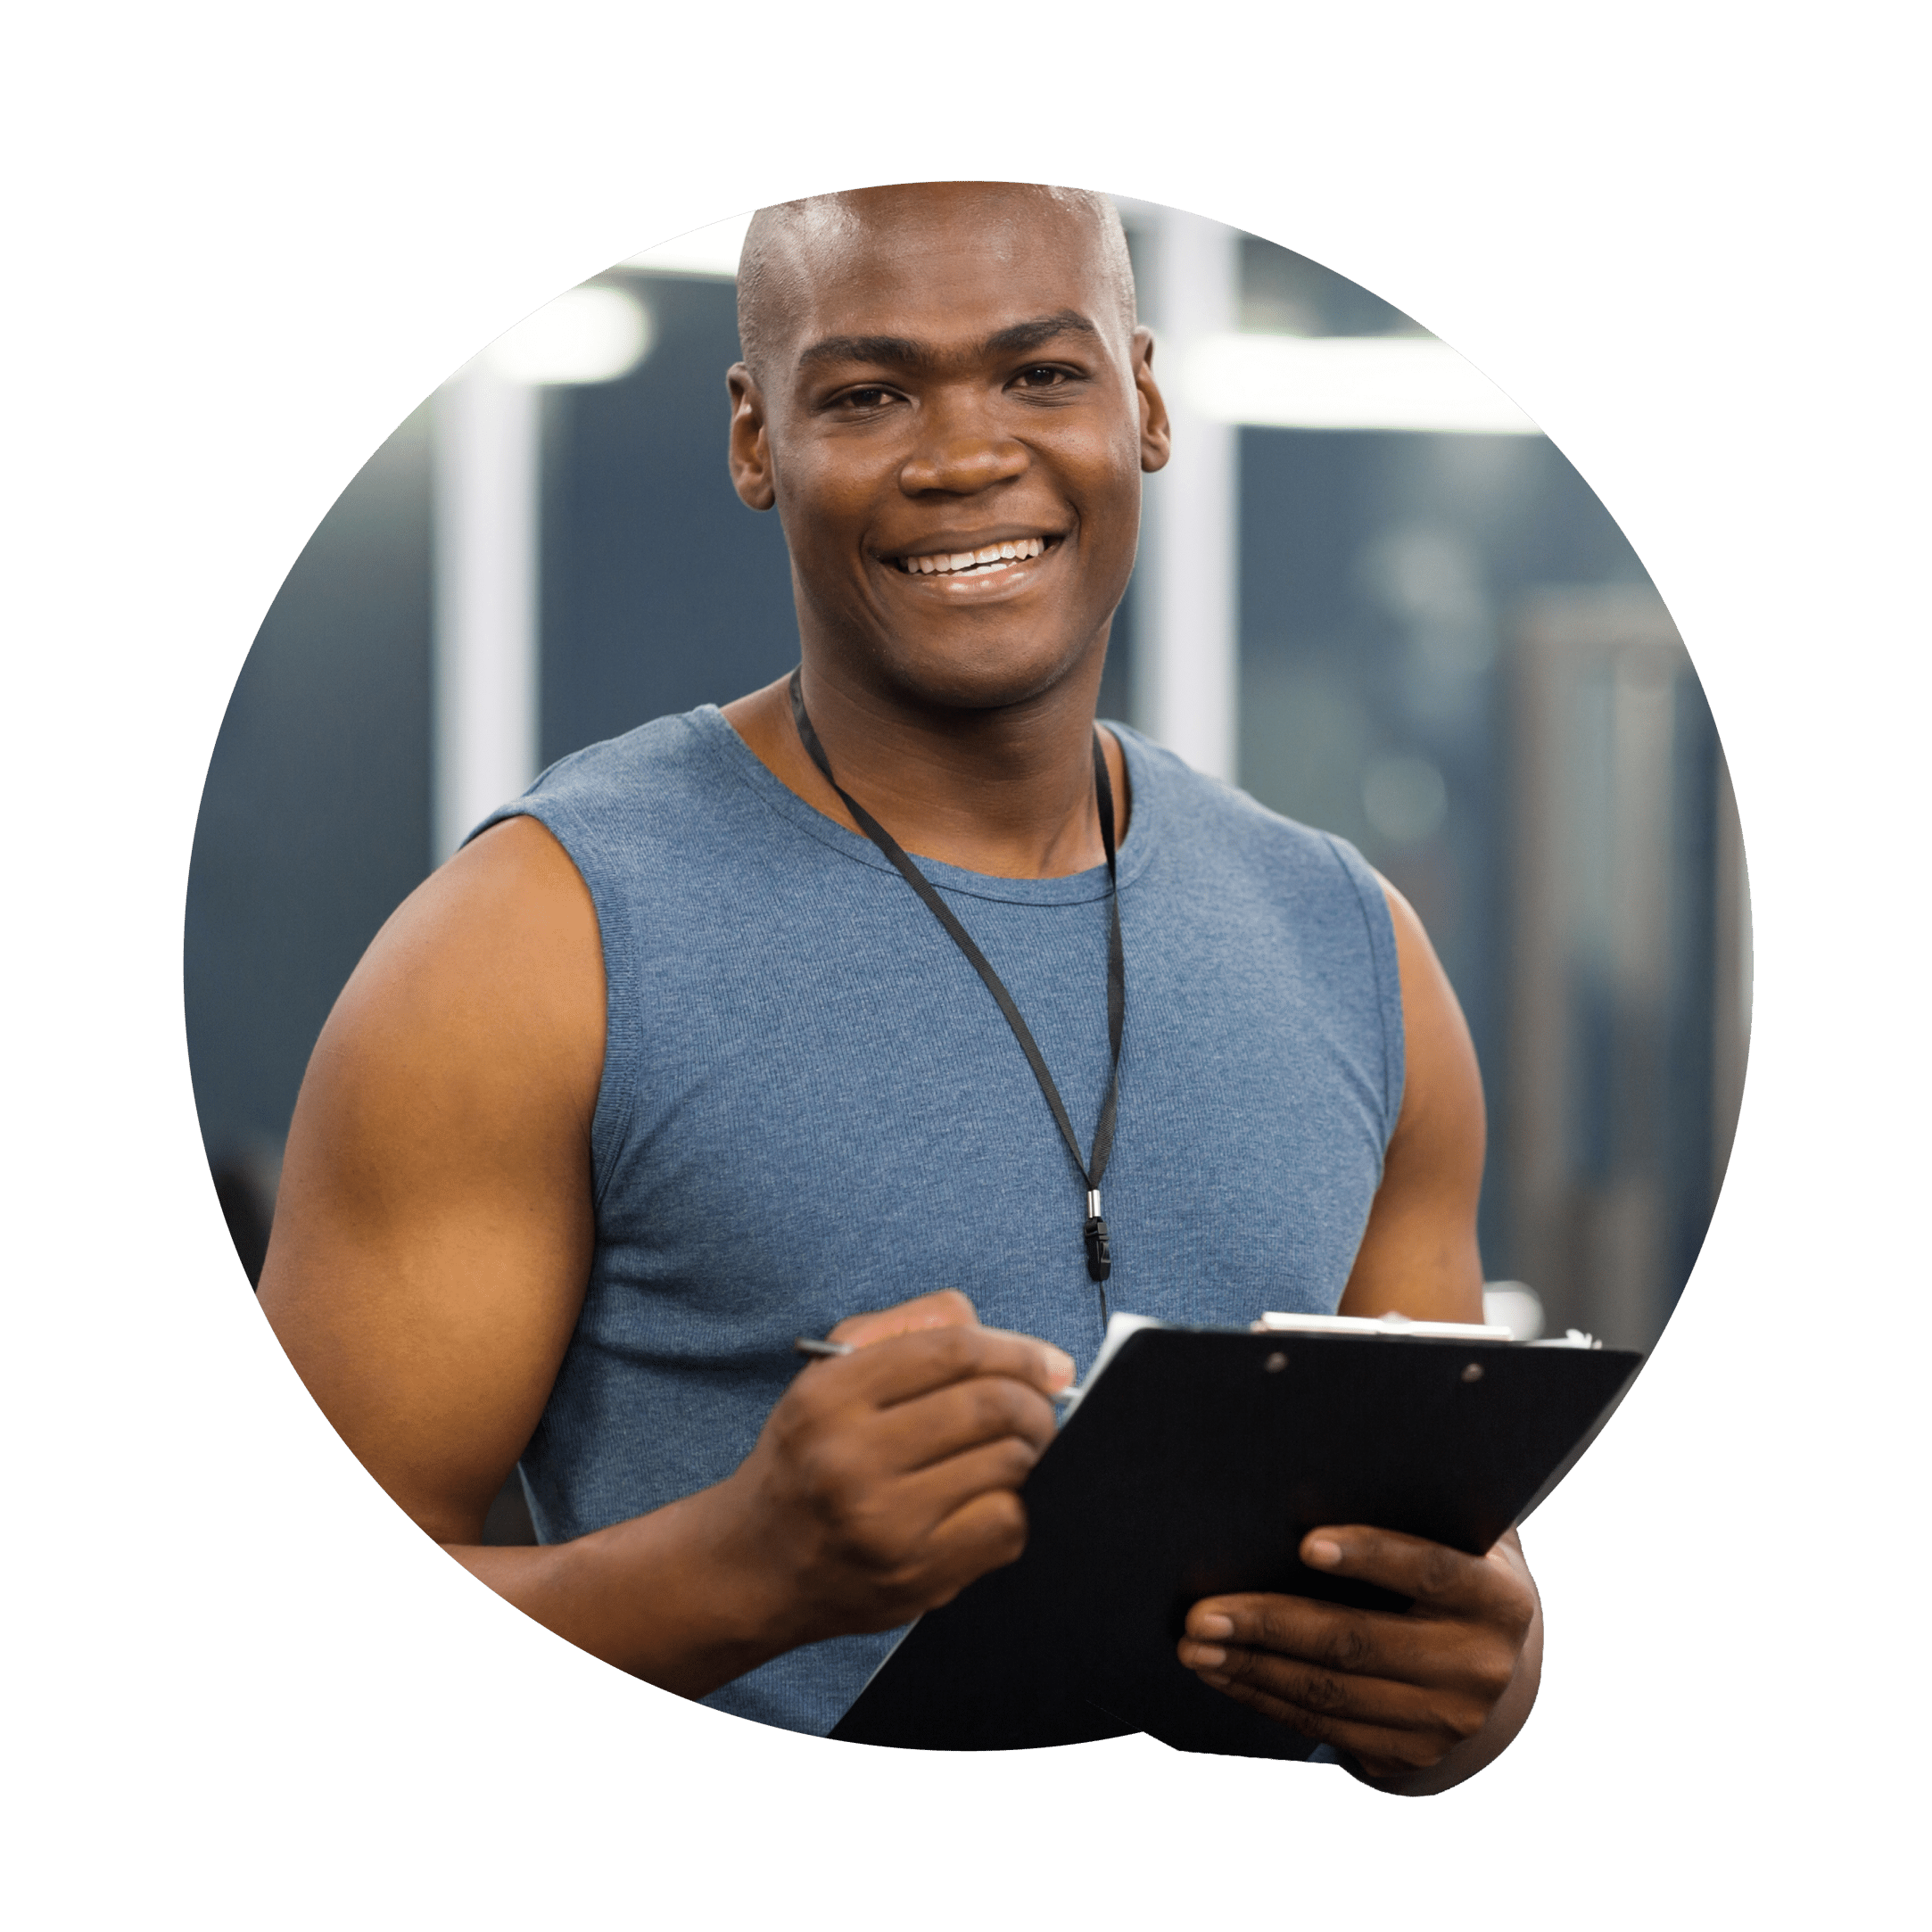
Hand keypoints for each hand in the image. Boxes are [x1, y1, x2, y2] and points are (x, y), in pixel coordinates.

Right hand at [710, 1291, 1075, 1653]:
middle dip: (1034, 1402)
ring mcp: (885, 1524)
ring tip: (1014, 1451)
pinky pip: (1006, 1525)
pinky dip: (1016, 1505)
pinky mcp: (916, 1576)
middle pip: (989, 1405)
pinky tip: (990, 1499)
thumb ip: (904, 1329)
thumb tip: (991, 1329)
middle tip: (1040, 1408)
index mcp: (829, 1397)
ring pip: (1007, 1463)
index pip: (952, 1350)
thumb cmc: (809, 1459)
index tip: (1050, 1362)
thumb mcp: (828, 1376)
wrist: (757, 1567)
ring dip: (1029, 1452)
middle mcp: (851, 1459)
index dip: (1016, 1349)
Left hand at [1177, 1526, 1539, 1785]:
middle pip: (1359, 1640)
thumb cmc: (1447, 1565)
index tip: (1304, 1543)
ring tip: (1193, 1646)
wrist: (1492, 1660)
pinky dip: (1265, 1698)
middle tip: (1200, 1613)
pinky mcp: (1411, 1753)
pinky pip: (1324, 1726)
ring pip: (1331, 1692)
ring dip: (1251, 1668)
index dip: (1370, 1555)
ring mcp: (1447, 1720)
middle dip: (1269, 1624)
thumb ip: (1408, 1505)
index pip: (1430, 1569)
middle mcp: (1481, 1666)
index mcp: (1498, 1598)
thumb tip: (1306, 1476)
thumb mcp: (1453, 1534)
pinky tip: (1223, 1674)